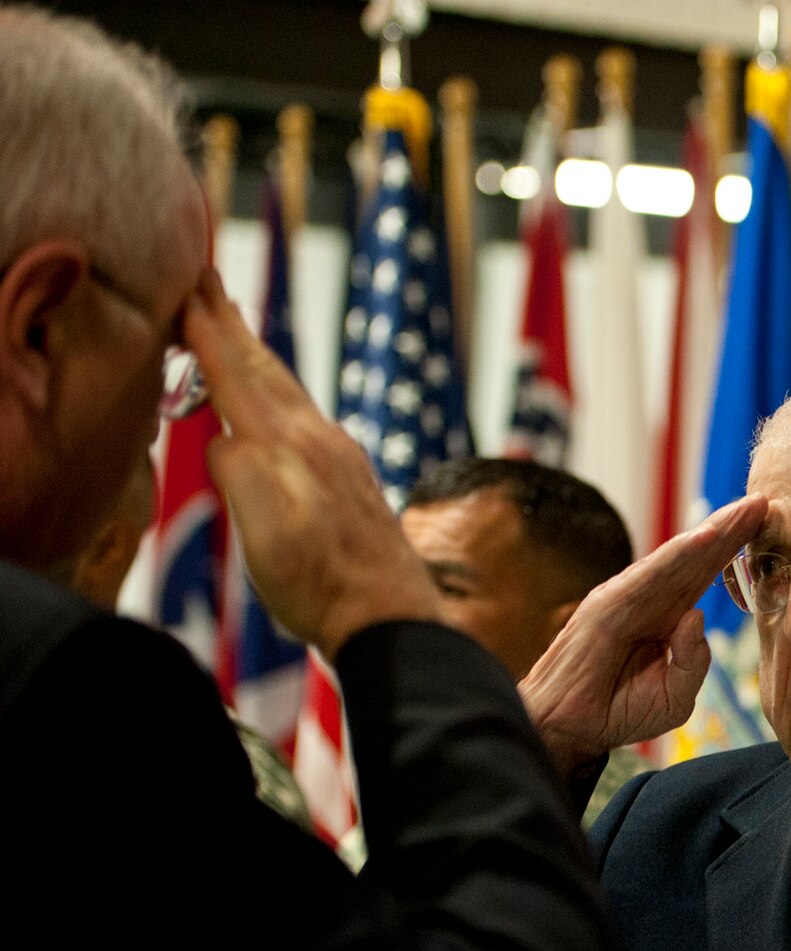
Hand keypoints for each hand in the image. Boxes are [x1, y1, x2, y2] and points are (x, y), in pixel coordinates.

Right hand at [186, 270, 438, 655]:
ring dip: (255, 355)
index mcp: (290, 448)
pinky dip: (279, 392)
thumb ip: (240, 476)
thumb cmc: (323, 587)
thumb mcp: (266, 534)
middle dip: (232, 325)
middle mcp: (319, 442)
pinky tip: (280, 403)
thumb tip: (224, 442)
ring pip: (288, 391)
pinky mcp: (352, 482)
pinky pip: (304, 417)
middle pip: (266, 371)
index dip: (208, 333)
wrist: (393, 620)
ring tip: (235, 326)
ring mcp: (340, 459)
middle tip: (206, 279)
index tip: (185, 287)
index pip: (237, 376)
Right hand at [521, 496, 767, 775]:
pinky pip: (648, 577)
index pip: (707, 574)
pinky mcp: (608, 605)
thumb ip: (694, 661)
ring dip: (713, 532)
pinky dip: (676, 556)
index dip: (736, 549)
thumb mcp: (676, 695)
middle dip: (731, 529)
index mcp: (668, 616)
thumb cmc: (620, 711)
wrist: (571, 728)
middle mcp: (650, 599)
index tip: (769, 524)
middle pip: (698, 557)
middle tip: (765, 501)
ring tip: (745, 511)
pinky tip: (705, 538)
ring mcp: (628, 597)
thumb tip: (697, 617)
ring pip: (678, 558)